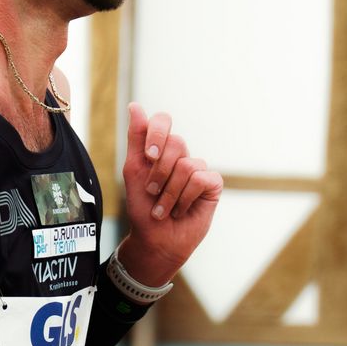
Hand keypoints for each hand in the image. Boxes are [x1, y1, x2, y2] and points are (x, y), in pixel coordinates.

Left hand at [120, 103, 222, 288]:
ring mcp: (199, 169)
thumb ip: (136, 138)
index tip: (148, 156)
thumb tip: (135, 106)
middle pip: (177, 143)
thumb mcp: (133, 170)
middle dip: (159, 172)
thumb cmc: (142, 207)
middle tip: (152, 192)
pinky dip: (185, 198)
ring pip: (187, 165)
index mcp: (161, 148)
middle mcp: (181, 155)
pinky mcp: (213, 184)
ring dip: (169, 193)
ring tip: (164, 208)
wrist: (155, 239)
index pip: (163, 121)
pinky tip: (182, 210)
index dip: (156, 133)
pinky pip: (201, 179)